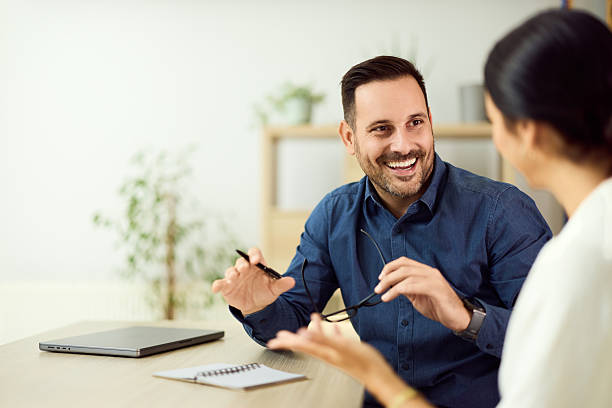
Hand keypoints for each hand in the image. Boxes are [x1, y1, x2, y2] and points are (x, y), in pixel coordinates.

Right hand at [211, 247, 294, 314]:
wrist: (255, 306)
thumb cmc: (265, 292)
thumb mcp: (274, 289)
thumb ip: (282, 284)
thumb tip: (292, 281)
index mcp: (256, 265)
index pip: (254, 253)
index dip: (254, 254)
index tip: (256, 259)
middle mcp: (244, 268)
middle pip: (241, 261)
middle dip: (242, 264)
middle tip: (244, 268)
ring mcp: (235, 277)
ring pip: (230, 271)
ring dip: (231, 273)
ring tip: (233, 278)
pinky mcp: (227, 287)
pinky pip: (220, 284)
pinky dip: (217, 285)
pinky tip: (216, 288)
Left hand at [268, 314, 410, 406]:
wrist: (379, 375)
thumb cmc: (362, 362)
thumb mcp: (341, 347)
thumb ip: (323, 339)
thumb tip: (304, 333)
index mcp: (323, 351)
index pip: (299, 344)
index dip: (285, 342)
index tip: (273, 341)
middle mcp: (327, 353)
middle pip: (304, 344)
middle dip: (292, 339)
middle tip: (280, 335)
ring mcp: (336, 353)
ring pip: (319, 340)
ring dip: (313, 330)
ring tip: (311, 319)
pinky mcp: (347, 351)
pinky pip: (335, 341)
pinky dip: (332, 334)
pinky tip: (335, 329)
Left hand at [375, 257, 470, 331]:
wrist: (458, 318)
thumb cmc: (439, 307)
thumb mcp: (418, 297)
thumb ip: (407, 289)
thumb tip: (391, 286)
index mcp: (426, 272)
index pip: (404, 261)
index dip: (390, 267)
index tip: (380, 277)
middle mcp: (430, 272)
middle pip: (403, 267)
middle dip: (387, 277)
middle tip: (377, 288)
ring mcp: (434, 279)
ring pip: (407, 275)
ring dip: (390, 284)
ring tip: (382, 294)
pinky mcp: (436, 289)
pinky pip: (413, 286)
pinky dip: (398, 290)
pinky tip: (390, 297)